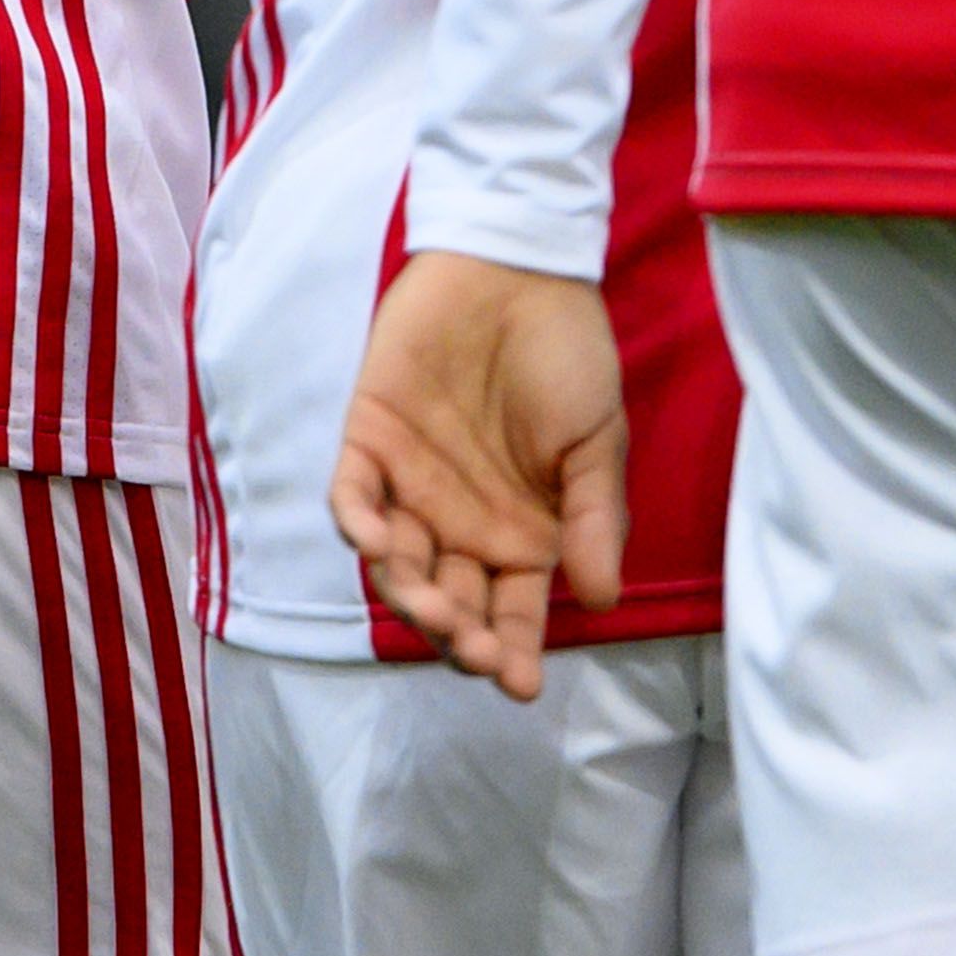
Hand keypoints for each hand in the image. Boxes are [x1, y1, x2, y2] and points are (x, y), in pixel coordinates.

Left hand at [327, 251, 626, 700]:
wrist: (518, 270)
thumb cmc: (567, 356)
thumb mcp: (597, 441)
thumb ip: (594, 516)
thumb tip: (602, 599)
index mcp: (522, 536)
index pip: (513, 612)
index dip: (515, 651)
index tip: (521, 685)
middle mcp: (462, 524)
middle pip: (452, 602)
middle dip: (461, 636)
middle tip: (475, 650)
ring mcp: (411, 487)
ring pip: (399, 566)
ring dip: (411, 596)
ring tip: (432, 610)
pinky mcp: (368, 441)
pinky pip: (353, 496)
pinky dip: (360, 526)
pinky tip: (381, 543)